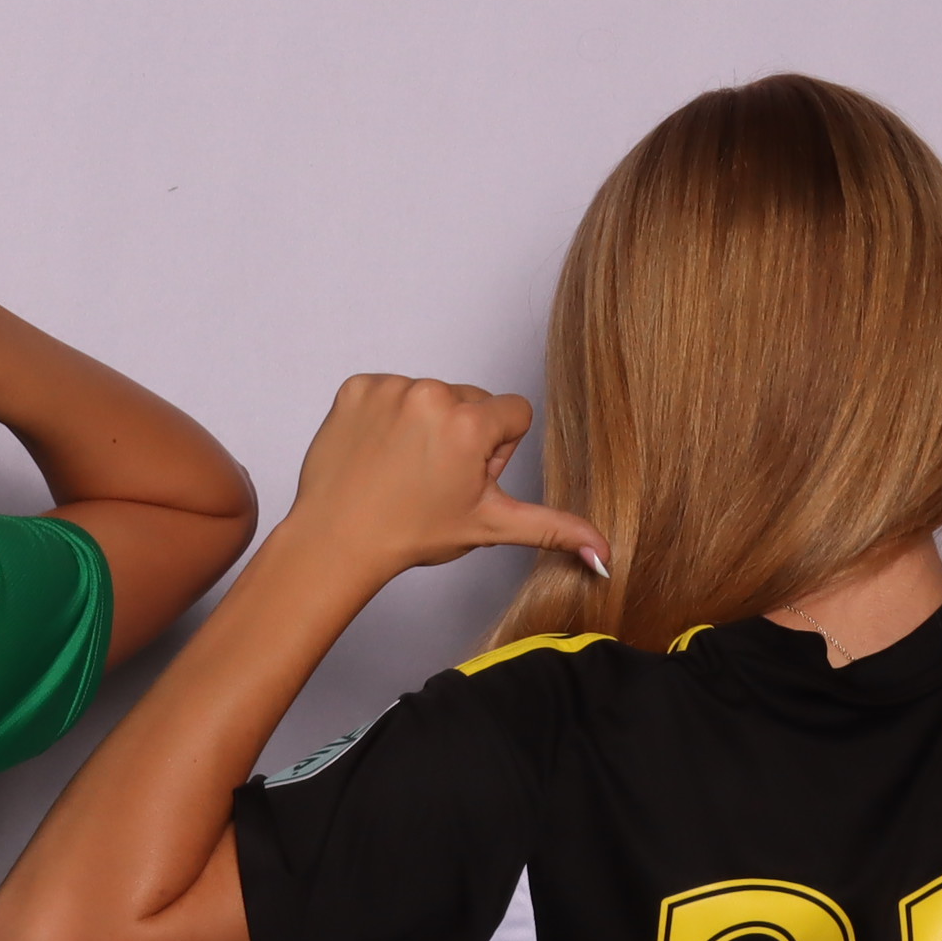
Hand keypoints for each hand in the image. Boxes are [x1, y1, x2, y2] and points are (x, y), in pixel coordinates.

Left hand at [278, 373, 600, 578]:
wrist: (336, 539)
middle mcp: (430, 395)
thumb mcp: (489, 526)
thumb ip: (552, 529)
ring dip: (424, 425)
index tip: (467, 477)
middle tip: (433, 477)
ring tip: (403, 467)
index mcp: (469, 424)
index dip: (497, 450)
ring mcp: (389, 388)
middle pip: (473, 401)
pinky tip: (378, 451)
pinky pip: (390, 390)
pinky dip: (387, 416)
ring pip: (432, 395)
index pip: (514, 413)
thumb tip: (605, 552)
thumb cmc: (411, 533)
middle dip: (463, 435)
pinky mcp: (356, 387)